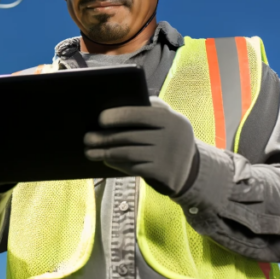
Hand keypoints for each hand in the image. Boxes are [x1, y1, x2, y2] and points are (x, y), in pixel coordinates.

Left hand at [83, 97, 197, 195]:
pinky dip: (117, 164)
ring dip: (105, 152)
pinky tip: (106, 160)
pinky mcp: (162, 173)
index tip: (100, 119)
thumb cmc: (170, 137)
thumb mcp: (169, 120)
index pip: (139, 114)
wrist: (192, 169)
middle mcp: (170, 137)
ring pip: (128, 153)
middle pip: (129, 136)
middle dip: (104, 138)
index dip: (117, 116)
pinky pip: (134, 167)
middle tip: (87, 138)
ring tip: (90, 151)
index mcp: (170, 119)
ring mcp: (166, 157)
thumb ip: (152, 108)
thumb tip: (119, 105)